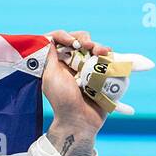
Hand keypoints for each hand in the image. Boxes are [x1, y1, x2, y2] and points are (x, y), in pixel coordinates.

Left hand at [42, 29, 113, 153]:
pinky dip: (107, 54)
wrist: (79, 119)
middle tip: (88, 45)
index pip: (60, 40)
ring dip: (98, 46)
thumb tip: (47, 38)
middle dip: (84, 39)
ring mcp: (87, 69)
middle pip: (78, 41)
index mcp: (58, 64)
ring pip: (93, 48)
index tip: (70, 42)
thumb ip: (49, 57)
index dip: (65, 36)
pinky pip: (105, 59)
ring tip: (103, 50)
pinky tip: (109, 53)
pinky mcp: (100, 74)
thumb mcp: (50, 76)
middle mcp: (72, 64)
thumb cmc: (62, 100)